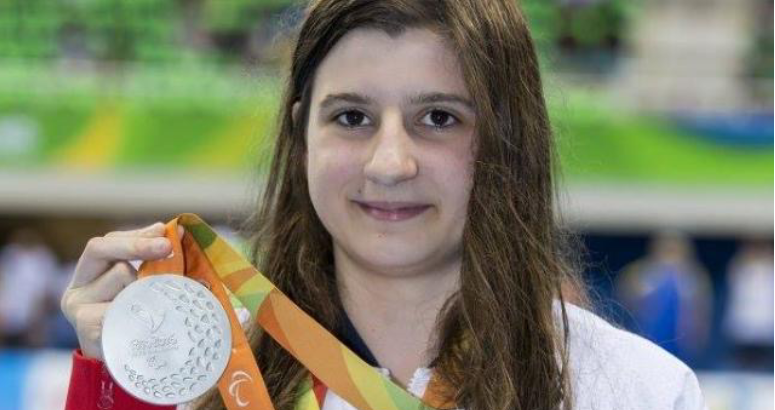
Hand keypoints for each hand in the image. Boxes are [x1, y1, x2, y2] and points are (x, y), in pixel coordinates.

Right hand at [60, 222, 182, 359]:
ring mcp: (78, 308)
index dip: (137, 234)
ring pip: (120, 276)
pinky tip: (142, 323)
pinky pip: (123, 302)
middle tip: (167, 245)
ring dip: (144, 286)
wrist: (131, 370)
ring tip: (149, 310)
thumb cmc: (141, 323)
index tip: (165, 231)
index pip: (108, 242)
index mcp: (89, 275)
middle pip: (99, 248)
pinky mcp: (87, 327)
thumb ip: (152, 263)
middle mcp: (76, 289)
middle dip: (136, 243)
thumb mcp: (144, 289)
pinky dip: (140, 308)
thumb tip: (173, 232)